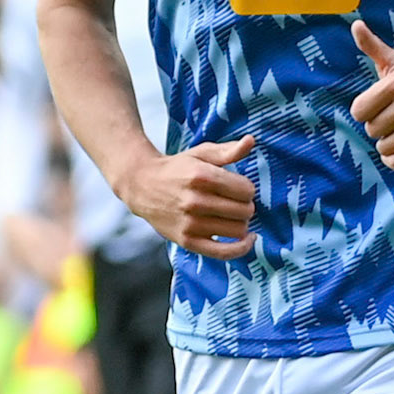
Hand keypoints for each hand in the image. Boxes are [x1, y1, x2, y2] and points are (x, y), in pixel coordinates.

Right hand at [122, 134, 256, 259]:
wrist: (142, 186)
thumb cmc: (177, 168)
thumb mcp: (201, 153)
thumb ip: (228, 150)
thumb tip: (251, 141)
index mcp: (201, 176)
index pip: (246, 190)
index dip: (247, 188)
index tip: (238, 187)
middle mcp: (195, 201)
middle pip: (244, 211)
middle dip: (246, 205)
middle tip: (235, 202)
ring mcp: (190, 223)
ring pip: (238, 230)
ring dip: (242, 223)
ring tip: (232, 215)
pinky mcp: (187, 241)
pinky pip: (223, 252)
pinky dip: (241, 248)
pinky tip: (248, 239)